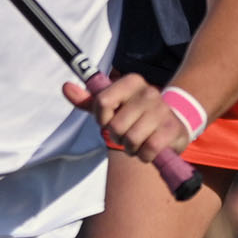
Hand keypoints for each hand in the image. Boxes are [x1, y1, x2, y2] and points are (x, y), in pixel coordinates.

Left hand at [66, 73, 189, 160]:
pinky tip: (148, 149)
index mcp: (132, 82)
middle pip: (115, 125)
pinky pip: (148, 150)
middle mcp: (149, 92)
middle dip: (117, 137)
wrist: (172, 124)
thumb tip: (66, 87)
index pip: (102, 101)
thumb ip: (88, 99)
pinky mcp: (172, 129)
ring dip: (130, 148)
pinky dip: (144, 155)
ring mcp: (162, 110)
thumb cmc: (135, 116)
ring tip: (138, 142)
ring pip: (130, 139)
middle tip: (127, 134)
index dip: (102, 118)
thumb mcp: (111, 106)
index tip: (109, 120)